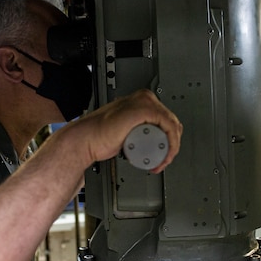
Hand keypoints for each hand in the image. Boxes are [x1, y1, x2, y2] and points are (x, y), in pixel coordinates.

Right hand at [67, 89, 182, 172]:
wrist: (87, 139)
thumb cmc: (101, 136)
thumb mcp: (127, 132)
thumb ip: (135, 131)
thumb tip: (147, 140)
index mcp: (142, 100)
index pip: (167, 120)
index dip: (170, 141)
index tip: (164, 156)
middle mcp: (145, 98)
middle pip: (171, 123)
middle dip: (171, 146)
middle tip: (162, 161)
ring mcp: (145, 102)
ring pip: (172, 126)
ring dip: (172, 148)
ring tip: (161, 162)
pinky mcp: (144, 110)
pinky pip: (168, 126)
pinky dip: (172, 143)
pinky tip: (166, 154)